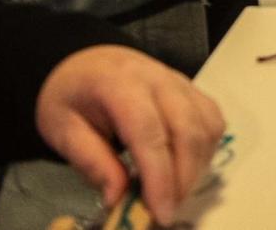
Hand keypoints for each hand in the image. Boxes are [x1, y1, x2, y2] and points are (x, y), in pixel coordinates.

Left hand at [36, 46, 225, 224]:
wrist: (84, 62)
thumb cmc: (70, 97)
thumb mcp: (62, 130)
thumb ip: (91, 162)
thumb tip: (118, 199)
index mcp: (121, 85)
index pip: (149, 133)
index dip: (159, 177)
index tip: (160, 213)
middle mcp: (159, 79)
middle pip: (187, 131)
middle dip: (183, 178)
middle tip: (166, 212)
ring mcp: (181, 82)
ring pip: (206, 127)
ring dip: (197, 167)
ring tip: (173, 194)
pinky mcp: (193, 90)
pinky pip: (212, 120)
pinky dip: (206, 150)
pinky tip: (187, 169)